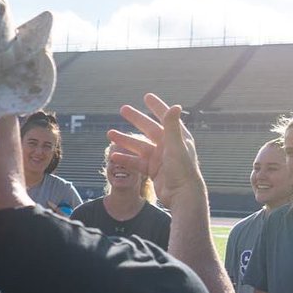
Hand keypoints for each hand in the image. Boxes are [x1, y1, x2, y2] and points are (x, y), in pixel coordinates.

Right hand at [108, 93, 202, 208]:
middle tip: (123, 109)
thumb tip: (175, 106)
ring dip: (125, 140)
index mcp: (177, 137)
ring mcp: (160, 159)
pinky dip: (126, 159)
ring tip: (109, 134)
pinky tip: (113, 156)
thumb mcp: (175, 146)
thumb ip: (172, 126)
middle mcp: (168, 146)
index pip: (166, 117)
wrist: (182, 196)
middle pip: (149, 128)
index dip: (157, 106)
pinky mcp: (153, 171)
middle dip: (136, 119)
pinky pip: (136, 162)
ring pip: (139, 146)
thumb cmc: (182, 170)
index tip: (147, 96)